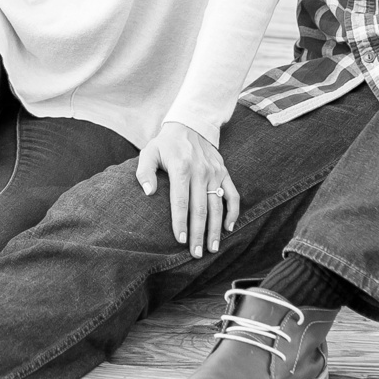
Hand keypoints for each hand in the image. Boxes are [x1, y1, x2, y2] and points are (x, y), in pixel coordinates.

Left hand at [136, 122, 239, 258]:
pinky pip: (233, 195)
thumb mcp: (149, 152)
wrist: (190, 125)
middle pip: (200, 208)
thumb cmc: (166, 144)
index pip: (181, 201)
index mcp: (181, 168)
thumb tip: (148, 192)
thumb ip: (145, 172)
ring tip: (212, 248)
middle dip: (198, 233)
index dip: (181, 222)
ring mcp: (215, 173)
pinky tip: (229, 228)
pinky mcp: (224, 172)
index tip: (180, 240)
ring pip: (217, 206)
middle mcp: (200, 172)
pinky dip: (233, 212)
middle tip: (196, 253)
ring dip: (216, 229)